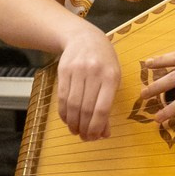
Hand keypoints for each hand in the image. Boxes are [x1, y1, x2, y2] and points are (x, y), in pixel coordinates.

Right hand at [52, 22, 120, 141]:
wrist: (85, 37)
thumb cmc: (104, 61)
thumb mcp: (113, 79)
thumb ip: (108, 104)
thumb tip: (104, 133)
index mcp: (111, 77)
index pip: (102, 108)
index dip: (96, 127)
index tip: (95, 137)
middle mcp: (94, 73)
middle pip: (86, 109)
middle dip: (84, 128)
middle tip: (84, 138)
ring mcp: (77, 71)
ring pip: (72, 105)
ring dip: (73, 123)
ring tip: (75, 131)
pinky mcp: (63, 71)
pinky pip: (62, 97)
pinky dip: (64, 113)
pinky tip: (67, 119)